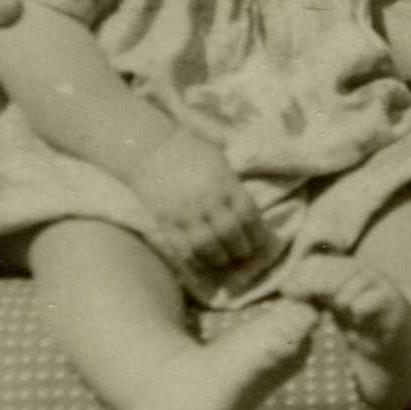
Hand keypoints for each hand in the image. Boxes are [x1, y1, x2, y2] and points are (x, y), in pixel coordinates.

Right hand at [124, 132, 267, 269]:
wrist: (150, 147)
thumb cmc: (189, 149)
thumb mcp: (219, 160)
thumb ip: (233, 182)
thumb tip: (248, 208)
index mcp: (225, 183)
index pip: (249, 215)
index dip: (257, 233)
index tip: (260, 241)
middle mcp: (208, 200)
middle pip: (231, 234)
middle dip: (241, 249)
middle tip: (243, 253)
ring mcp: (186, 212)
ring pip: (208, 246)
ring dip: (219, 258)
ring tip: (224, 259)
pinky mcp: (166, 221)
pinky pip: (182, 248)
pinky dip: (195, 260)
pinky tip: (201, 262)